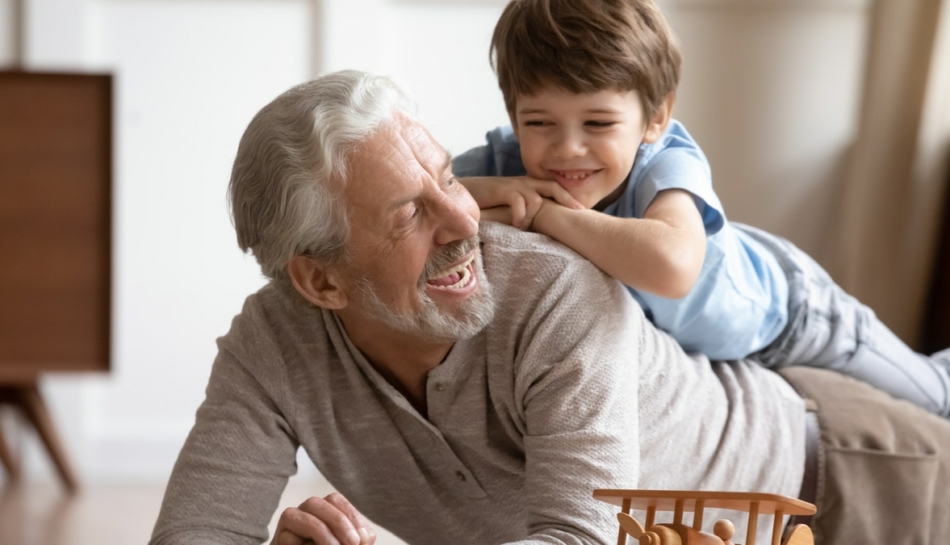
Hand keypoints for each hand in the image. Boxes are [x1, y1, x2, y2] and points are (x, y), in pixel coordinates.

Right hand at [271, 492, 375, 544]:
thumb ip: (360, 539)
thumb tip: (363, 535)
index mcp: (322, 512)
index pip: (334, 500)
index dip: (350, 515)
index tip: (364, 538)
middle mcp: (302, 515)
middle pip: (315, 503)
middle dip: (338, 521)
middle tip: (353, 542)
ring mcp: (286, 529)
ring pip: (294, 515)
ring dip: (320, 532)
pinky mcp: (277, 543)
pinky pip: (286, 538)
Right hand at [461, 176, 583, 229]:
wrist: (465, 192)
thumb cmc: (488, 203)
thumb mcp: (509, 206)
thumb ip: (524, 211)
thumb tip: (539, 226)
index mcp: (528, 185)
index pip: (554, 187)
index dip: (568, 197)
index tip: (582, 210)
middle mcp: (524, 182)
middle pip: (552, 187)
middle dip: (566, 200)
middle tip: (578, 213)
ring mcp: (513, 184)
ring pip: (535, 200)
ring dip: (532, 216)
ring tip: (523, 227)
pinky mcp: (502, 189)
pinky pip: (519, 202)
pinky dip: (520, 215)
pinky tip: (516, 225)